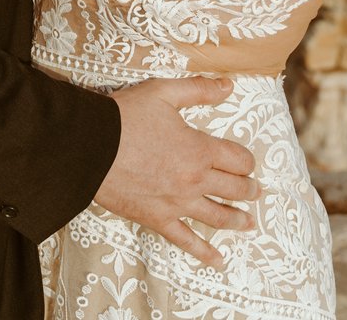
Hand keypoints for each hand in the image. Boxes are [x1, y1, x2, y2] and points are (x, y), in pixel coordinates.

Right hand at [94, 76, 259, 266]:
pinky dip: (204, 253)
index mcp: (199, 149)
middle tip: (255, 192)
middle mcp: (195, 180)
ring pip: (217, 217)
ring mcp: (178, 203)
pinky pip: (187, 241)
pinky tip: (218, 260)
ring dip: (236, 220)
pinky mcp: (158, 219)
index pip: (237, 159)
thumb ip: (199, 90)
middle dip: (248, 190)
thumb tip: (229, 85)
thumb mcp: (163, 93)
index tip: (247, 162)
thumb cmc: (126, 116)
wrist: (91, 146)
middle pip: (233, 189)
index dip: (246, 160)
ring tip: (248, 223)